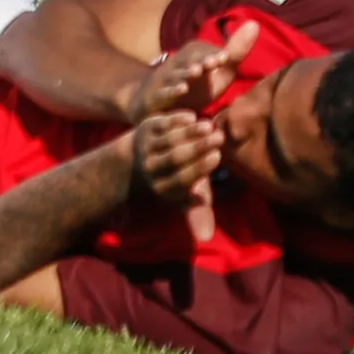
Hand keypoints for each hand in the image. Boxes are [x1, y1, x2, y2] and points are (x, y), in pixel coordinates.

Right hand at [126, 20, 259, 124]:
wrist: (161, 101)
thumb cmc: (197, 86)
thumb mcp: (219, 71)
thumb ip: (236, 50)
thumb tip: (255, 23)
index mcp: (194, 55)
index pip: (206, 54)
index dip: (216, 56)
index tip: (226, 57)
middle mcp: (179, 62)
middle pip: (191, 60)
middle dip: (201, 60)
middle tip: (213, 62)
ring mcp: (167, 78)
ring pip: (176, 74)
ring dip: (186, 73)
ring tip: (196, 72)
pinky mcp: (157, 94)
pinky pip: (164, 92)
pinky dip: (172, 90)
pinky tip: (181, 91)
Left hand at [132, 109, 223, 241]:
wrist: (134, 159)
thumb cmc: (170, 176)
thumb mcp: (180, 194)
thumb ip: (195, 209)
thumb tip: (206, 237)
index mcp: (161, 187)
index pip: (182, 177)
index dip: (200, 167)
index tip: (217, 156)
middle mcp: (151, 168)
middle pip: (176, 156)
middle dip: (199, 146)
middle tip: (219, 137)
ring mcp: (146, 147)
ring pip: (170, 137)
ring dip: (191, 130)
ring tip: (209, 125)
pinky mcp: (144, 128)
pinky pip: (162, 122)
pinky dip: (176, 119)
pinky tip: (192, 116)